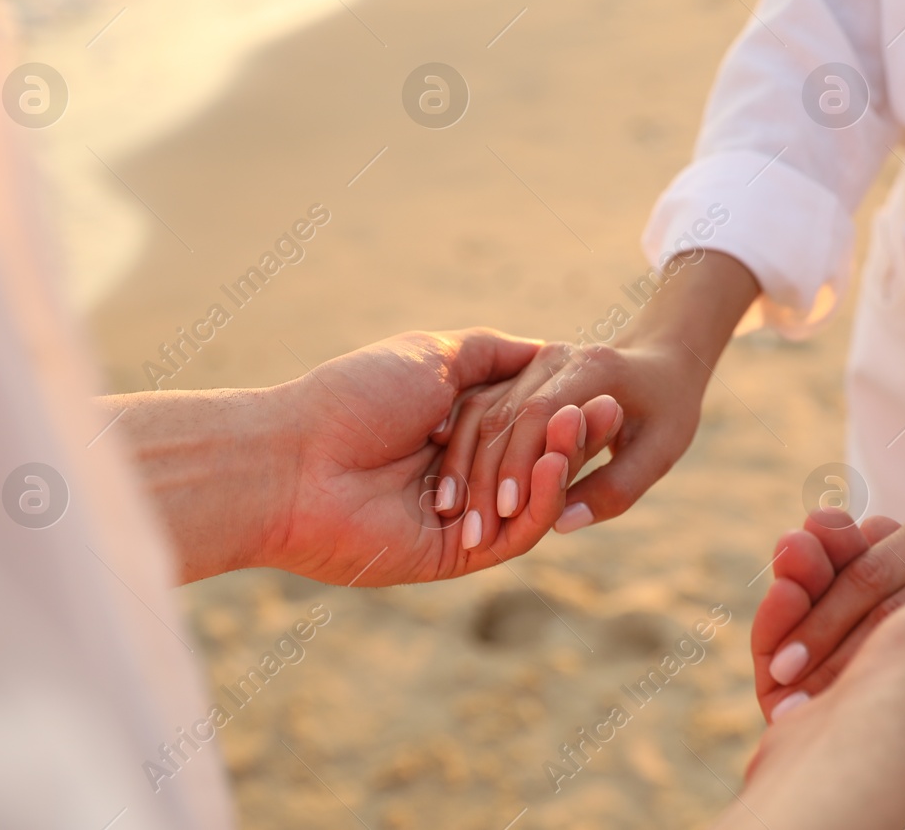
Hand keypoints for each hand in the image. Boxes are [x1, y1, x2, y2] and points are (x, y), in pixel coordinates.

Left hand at [112, 328, 621, 584]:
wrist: (293, 457)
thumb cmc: (353, 397)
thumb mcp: (432, 356)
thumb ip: (491, 355)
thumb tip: (546, 347)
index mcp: (452, 431)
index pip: (526, 423)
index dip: (562, 405)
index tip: (597, 380)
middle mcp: (460, 476)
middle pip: (535, 461)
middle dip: (573, 435)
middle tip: (611, 405)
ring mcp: (460, 519)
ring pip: (529, 499)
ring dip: (561, 464)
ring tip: (585, 426)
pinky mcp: (455, 556)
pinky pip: (513, 534)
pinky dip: (540, 501)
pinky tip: (554, 463)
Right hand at [428, 338, 710, 551]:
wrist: (659, 360)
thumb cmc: (667, 409)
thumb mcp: (659, 451)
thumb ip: (615, 488)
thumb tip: (560, 525)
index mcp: (593, 367)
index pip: (542, 412)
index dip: (521, 461)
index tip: (508, 510)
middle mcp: (555, 357)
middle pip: (504, 413)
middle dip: (485, 473)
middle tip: (471, 528)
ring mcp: (529, 362)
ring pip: (482, 411)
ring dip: (464, 464)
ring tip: (451, 514)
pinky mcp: (513, 373)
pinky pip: (477, 408)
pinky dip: (461, 449)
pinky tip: (448, 488)